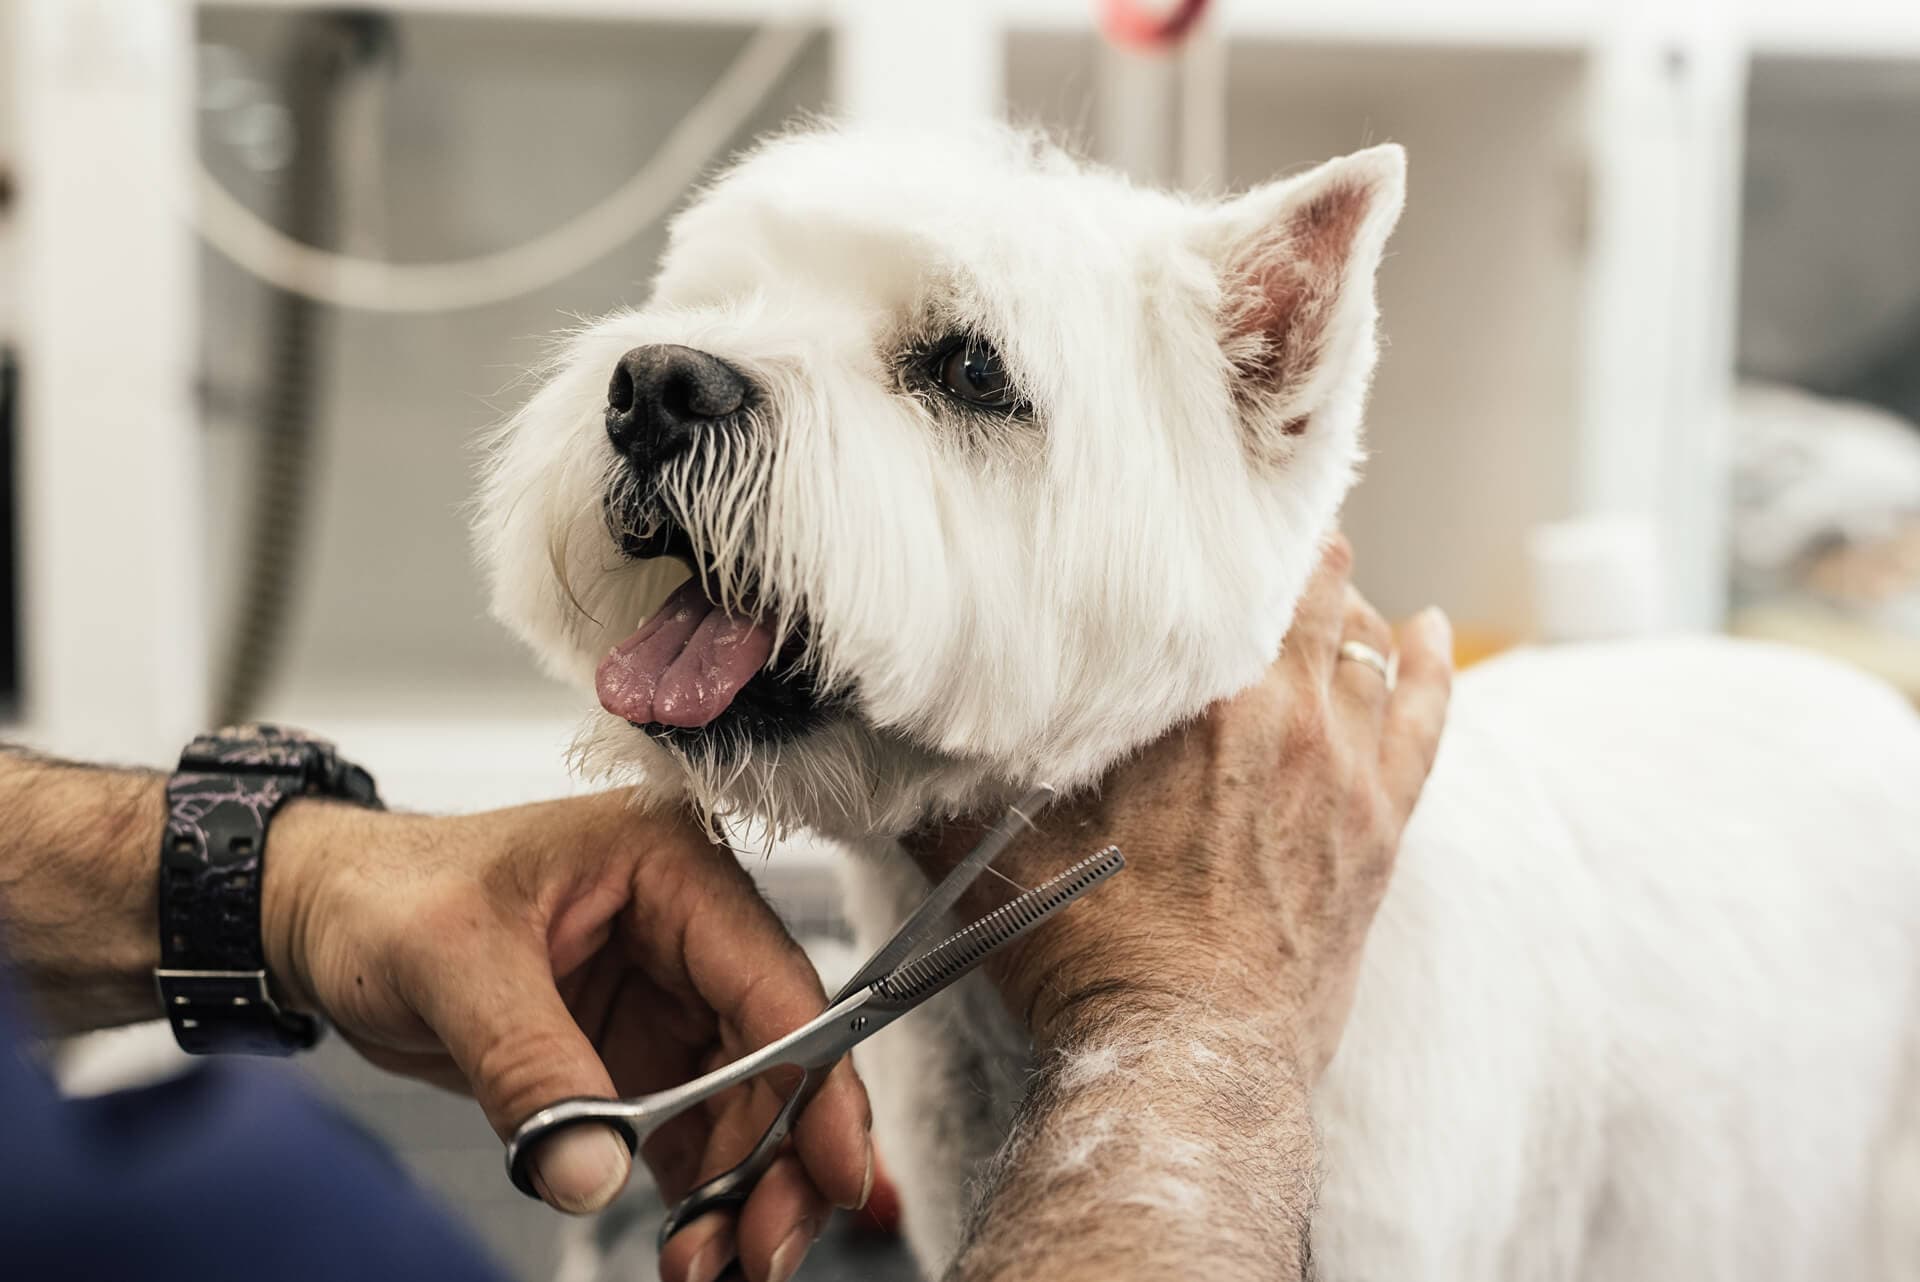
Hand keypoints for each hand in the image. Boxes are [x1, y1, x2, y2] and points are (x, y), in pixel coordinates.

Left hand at [262, 791, 870, 1281]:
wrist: (326, 913)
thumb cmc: (386, 893)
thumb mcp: (452, 964)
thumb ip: (528, 1065)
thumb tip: (589, 1172)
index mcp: (672, 870)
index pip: (774, 984)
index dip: (815, 1081)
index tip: (829, 1171)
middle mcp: (691, 932)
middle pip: (779, 1058)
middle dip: (780, 1160)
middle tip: (759, 1252)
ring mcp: (669, 999)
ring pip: (750, 1108)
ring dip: (742, 1192)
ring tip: (706, 1267)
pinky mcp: (638, 1057)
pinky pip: (694, 1135)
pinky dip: (700, 1197)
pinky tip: (688, 1249)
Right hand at [907, 537, 1451, 1078]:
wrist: (1185, 1058)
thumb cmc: (1087, 959)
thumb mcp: (987, 855)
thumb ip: (936, 785)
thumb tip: (877, 737)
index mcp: (1186, 701)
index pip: (1219, 576)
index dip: (1212, 536)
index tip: (1194, 517)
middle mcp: (1276, 713)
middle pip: (1301, 589)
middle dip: (1281, 556)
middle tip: (1257, 532)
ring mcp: (1340, 765)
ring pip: (1363, 640)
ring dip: (1344, 602)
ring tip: (1326, 574)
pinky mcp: (1381, 822)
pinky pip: (1426, 714)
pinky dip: (1429, 663)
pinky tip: (1430, 629)